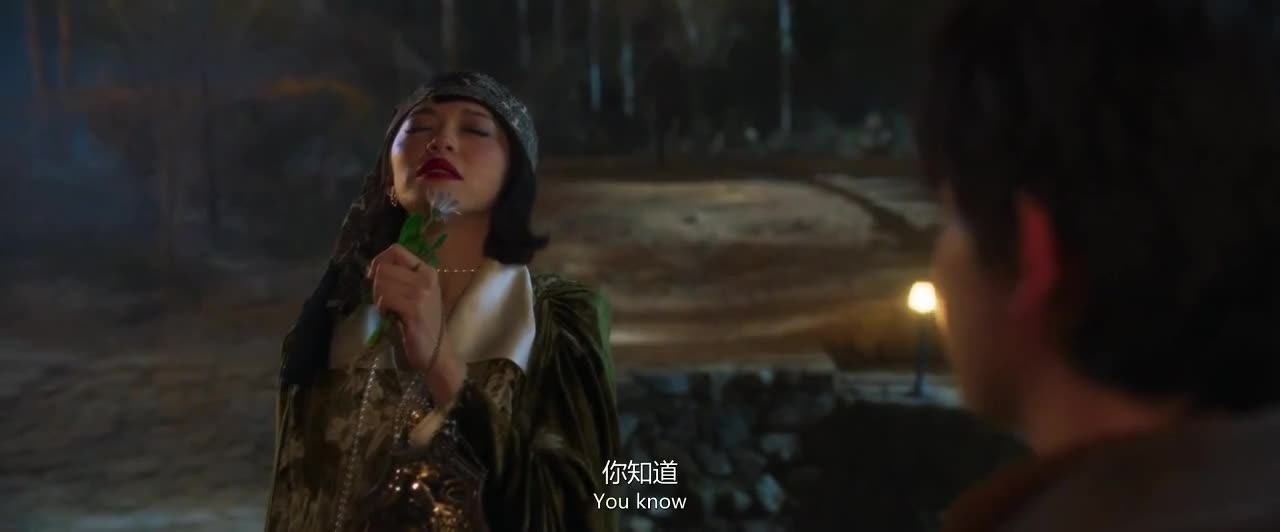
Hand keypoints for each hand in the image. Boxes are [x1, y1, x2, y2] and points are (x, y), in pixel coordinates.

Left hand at [367, 245, 467, 403]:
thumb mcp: (416, 295)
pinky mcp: (413, 309)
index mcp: (427, 271)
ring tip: (387, 309)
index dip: (379, 260)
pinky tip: (388, 316)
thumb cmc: (424, 324)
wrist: (437, 352)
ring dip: (377, 297)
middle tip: (383, 300)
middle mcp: (426, 278)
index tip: (374, 276)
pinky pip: (384, 299)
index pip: (396, 250)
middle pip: (384, 267)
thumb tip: (373, 269)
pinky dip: (381, 308)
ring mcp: (421, 293)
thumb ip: (399, 279)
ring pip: (381, 283)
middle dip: (376, 284)